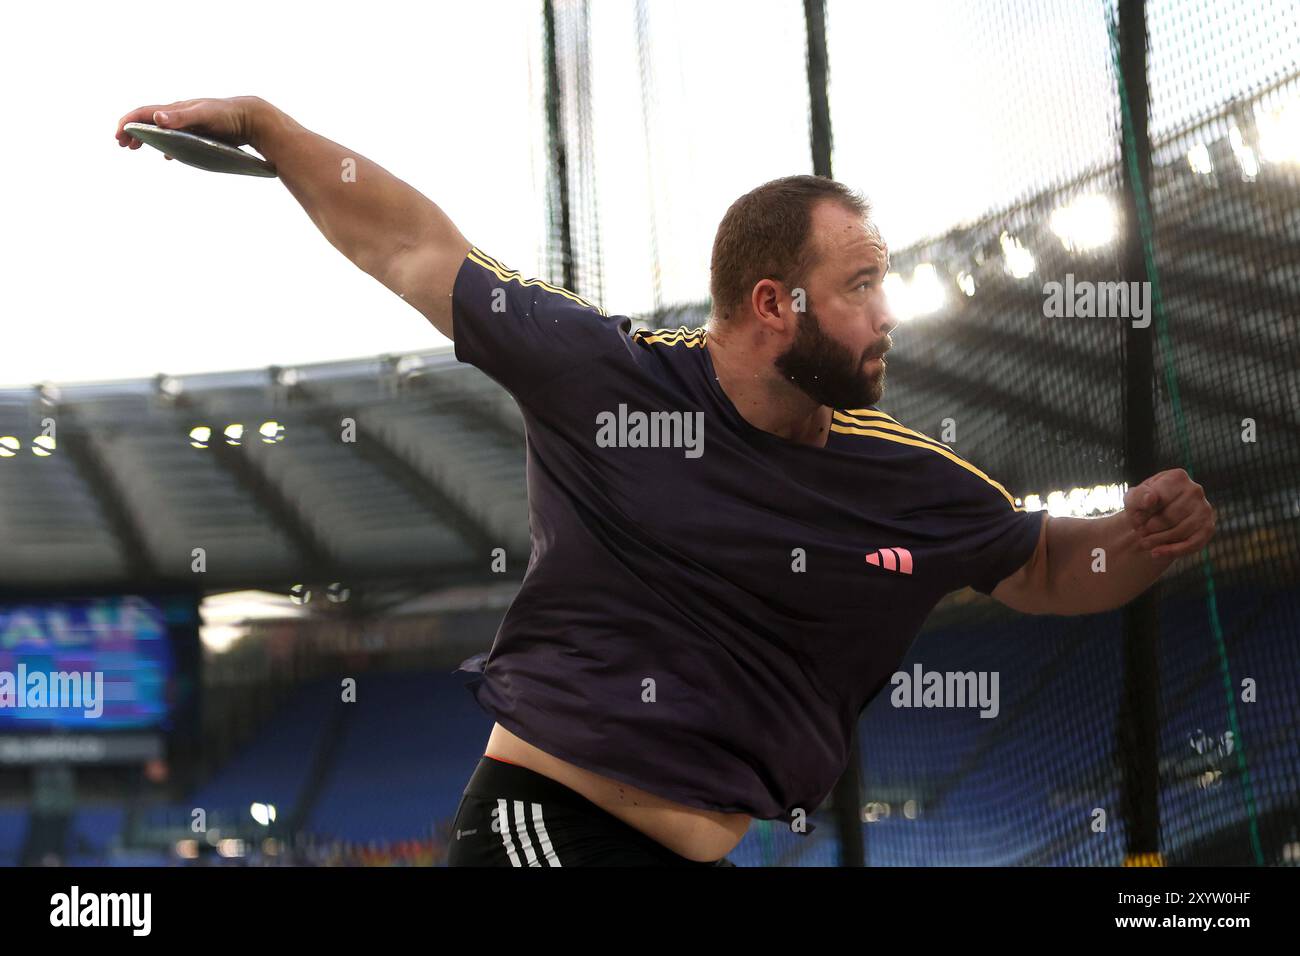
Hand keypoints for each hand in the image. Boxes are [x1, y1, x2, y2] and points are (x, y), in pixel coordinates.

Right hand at [115, 96, 268, 158]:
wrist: (252, 118)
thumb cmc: (227, 114)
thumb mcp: (203, 115)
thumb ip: (180, 117)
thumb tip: (156, 118)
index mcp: (176, 109)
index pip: (144, 113)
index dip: (128, 123)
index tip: (118, 136)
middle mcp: (180, 115)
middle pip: (149, 121)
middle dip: (133, 131)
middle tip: (122, 145)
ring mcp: (190, 125)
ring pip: (161, 130)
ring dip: (147, 138)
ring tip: (136, 148)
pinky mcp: (201, 134)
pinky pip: (178, 139)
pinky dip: (167, 146)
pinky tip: (168, 156)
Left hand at [1124, 468, 1214, 559]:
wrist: (1154, 518)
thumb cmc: (1143, 505)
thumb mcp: (1133, 499)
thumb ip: (1138, 496)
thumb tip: (1151, 499)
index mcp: (1177, 477)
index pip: (1160, 499)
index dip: (1144, 513)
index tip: (1134, 519)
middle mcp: (1195, 490)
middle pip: (1171, 516)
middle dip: (1151, 529)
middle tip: (1139, 534)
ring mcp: (1205, 509)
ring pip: (1181, 531)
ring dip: (1159, 540)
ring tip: (1144, 543)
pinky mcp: (1208, 527)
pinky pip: (1193, 543)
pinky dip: (1173, 551)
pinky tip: (1156, 553)